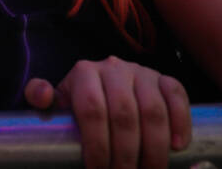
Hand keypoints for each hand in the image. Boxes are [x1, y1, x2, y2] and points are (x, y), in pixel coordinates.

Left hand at [24, 57, 190, 168]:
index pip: (92, 109)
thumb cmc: (78, 104)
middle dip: (125, 154)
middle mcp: (114, 68)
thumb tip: (42, 96)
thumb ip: (41, 97)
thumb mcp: (58, 102)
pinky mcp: (165, 79)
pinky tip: (176, 148)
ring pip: (153, 110)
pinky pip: (177, 96)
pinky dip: (181, 122)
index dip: (97, 144)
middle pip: (124, 114)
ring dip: (153, 148)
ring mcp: (142, 72)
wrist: (104, 87)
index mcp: (84, 73)